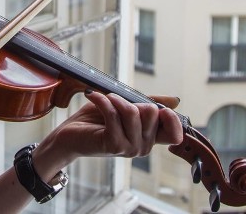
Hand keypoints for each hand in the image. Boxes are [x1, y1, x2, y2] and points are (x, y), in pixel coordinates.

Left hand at [38, 91, 183, 169]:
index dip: (172, 119)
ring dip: (115, 99)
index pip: (174, 134)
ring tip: (104, 99)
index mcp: (149, 138)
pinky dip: (102, 100)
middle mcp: (142, 147)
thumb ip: (149, 103)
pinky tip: (93, 96)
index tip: (159, 109)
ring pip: (133, 112)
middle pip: (152, 112)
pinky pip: (114, 114)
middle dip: (133, 101)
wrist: (69, 134)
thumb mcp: (126, 106)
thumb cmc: (96, 120)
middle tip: (117, 102)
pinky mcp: (113, 145)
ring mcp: (129, 148)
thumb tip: (176, 101)